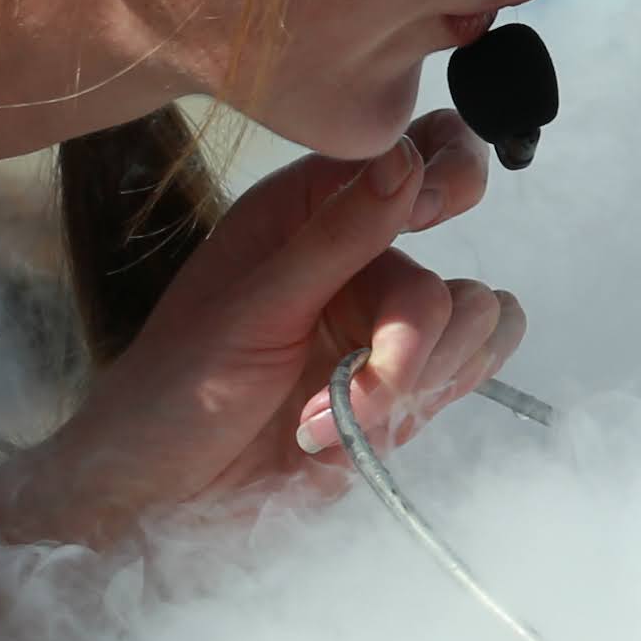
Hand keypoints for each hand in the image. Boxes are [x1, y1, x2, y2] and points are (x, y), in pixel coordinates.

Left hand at [0, 110, 522, 548]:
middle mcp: (361, 259)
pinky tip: (362, 429)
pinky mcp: (404, 388)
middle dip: (414, 340)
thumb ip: (336, 237)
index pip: (423, 150)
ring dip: (416, 381)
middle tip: (364, 381)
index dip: (450, 175)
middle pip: (452, 269)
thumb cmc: (177, 388)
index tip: (430, 218)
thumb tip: (408, 158)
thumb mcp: (249, 308)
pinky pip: (472, 367)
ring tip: (336, 420)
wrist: (162, 490)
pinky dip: (435, 397)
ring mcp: (386, 327)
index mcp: (313, 210)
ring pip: (479, 321)